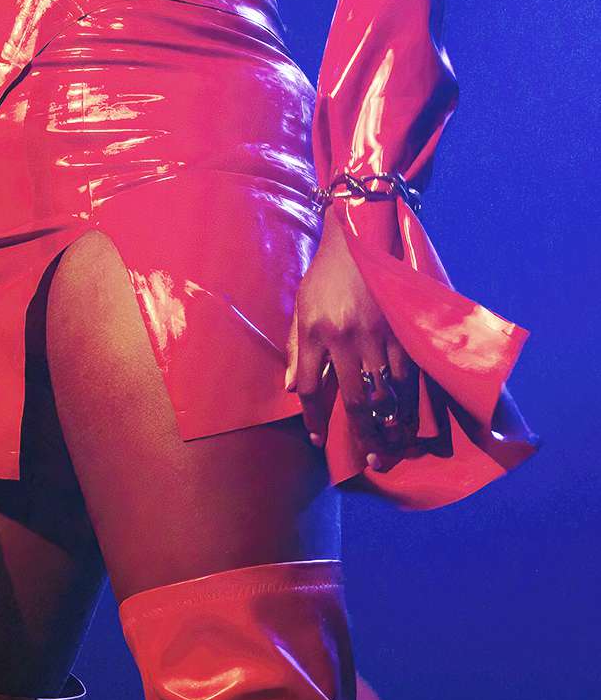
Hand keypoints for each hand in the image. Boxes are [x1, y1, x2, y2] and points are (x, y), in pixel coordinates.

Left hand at [284, 202, 420, 471]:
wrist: (360, 238)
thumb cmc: (326, 274)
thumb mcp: (302, 306)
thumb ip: (297, 348)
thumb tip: (290, 389)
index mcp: (315, 331)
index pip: (309, 387)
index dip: (314, 418)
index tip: (318, 440)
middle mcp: (345, 338)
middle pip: (354, 400)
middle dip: (363, 436)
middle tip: (371, 461)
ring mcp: (377, 335)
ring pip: (386, 393)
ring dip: (391, 427)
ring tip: (393, 449)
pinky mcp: (401, 330)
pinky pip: (408, 375)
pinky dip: (410, 401)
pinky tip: (410, 418)